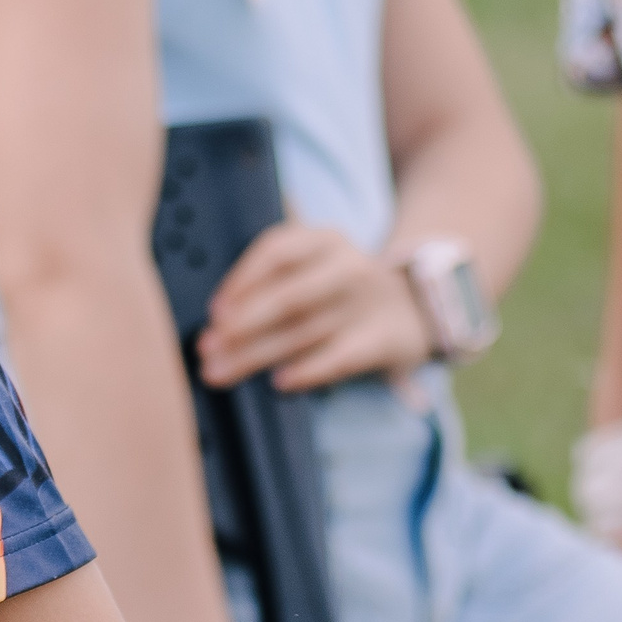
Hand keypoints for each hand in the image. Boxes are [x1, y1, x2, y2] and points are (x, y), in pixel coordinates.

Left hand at [197, 222, 430, 392]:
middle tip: (207, 348)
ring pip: (302, 333)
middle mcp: (347, 266)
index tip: (214, 311)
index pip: (276, 252)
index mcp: (323, 240)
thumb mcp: (313, 259)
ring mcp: (367, 304)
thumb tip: (216, 303)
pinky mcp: (382, 339)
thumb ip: (270, 267)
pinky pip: (340, 359)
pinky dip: (308, 371)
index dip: (241, 282)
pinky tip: (280, 382)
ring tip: (219, 372)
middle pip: (286, 298)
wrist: (415, 307)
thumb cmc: (336, 287)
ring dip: (255, 356)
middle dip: (241, 327)